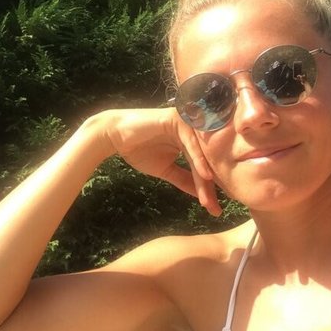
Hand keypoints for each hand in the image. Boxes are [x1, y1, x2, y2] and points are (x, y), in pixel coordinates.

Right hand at [99, 109, 220, 215]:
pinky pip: (190, 142)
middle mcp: (192, 131)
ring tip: (211, 198)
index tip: (215, 210)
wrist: (115, 136)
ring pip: (200, 154)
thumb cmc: (139, 150)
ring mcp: (187, 124)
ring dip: (206, 177)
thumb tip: (203, 197)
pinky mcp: (178, 119)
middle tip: (216, 210)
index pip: (204, 167)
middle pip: (206, 162)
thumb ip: (185, 179)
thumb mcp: (166, 169)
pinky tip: (205, 176)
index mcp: (191, 141)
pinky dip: (198, 159)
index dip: (209, 190)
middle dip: (211, 187)